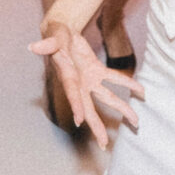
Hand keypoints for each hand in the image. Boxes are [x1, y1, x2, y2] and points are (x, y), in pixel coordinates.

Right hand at [29, 22, 143, 148]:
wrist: (62, 31)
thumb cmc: (55, 35)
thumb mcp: (52, 38)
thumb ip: (47, 44)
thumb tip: (33, 46)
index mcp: (68, 77)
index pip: (72, 94)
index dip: (76, 106)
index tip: (80, 121)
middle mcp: (79, 84)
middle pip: (89, 108)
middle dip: (97, 126)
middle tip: (104, 144)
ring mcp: (89, 80)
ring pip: (107, 98)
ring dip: (121, 109)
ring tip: (135, 122)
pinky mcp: (97, 71)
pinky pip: (115, 79)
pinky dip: (128, 84)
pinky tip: (141, 91)